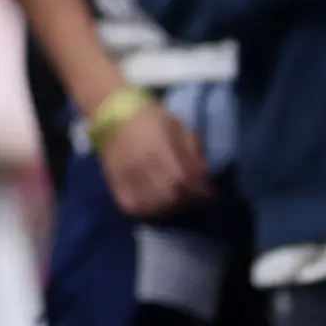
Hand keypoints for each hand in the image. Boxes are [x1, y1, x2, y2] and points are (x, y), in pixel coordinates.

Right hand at [95, 96, 213, 218]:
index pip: (184, 180)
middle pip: (171, 197)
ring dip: (172, 209)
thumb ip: (194, 152)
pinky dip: (150, 212)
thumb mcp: (178, 126)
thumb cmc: (150, 118)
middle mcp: (141, 166)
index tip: (211, 194)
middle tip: (196, 199)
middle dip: (189, 201)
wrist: (113, 113)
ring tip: (179, 203)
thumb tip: (205, 177)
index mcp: (158, 149)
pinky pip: (135, 208)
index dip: (201, 191)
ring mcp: (126, 177)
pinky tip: (158, 206)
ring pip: (154, 206)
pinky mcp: (115, 185)